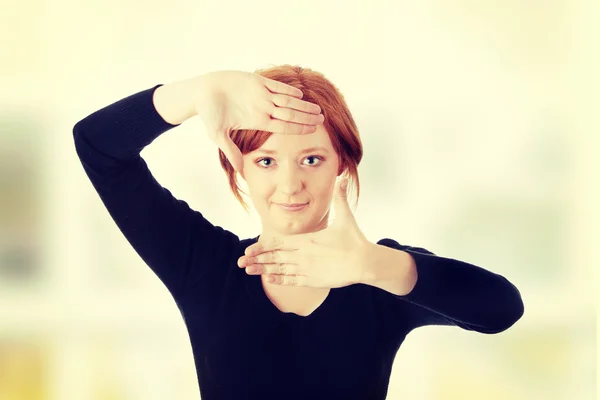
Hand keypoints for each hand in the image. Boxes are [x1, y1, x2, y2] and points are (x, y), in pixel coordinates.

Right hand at [193, 70, 324, 173]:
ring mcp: (261, 95)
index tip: (312, 131)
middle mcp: (263, 109)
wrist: (201, 92)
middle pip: (290, 114)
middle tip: (322, 120)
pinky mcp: (256, 81)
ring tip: (317, 108)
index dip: (298, 128)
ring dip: (302, 105)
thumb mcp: (218, 135)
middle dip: (306, 117)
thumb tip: (239, 171)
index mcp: (257, 121)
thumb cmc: (208, 113)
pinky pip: (275, 86)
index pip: (283, 126)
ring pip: (287, 101)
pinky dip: (287, 90)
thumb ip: (231, 151)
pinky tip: (300, 95)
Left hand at [237, 179, 370, 288]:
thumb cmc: (355, 240)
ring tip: (249, 271)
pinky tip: (269, 280)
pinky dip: (280, 281)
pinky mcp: (314, 280)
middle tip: (241, 262)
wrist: (364, 262)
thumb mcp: (346, 217)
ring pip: (280, 270)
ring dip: (263, 270)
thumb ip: (340, 198)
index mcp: (307, 240)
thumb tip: (343, 178)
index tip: (249, 248)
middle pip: (275, 257)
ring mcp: (307, 269)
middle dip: (257, 259)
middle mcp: (303, 255)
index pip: (279, 243)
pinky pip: (292, 281)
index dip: (263, 246)